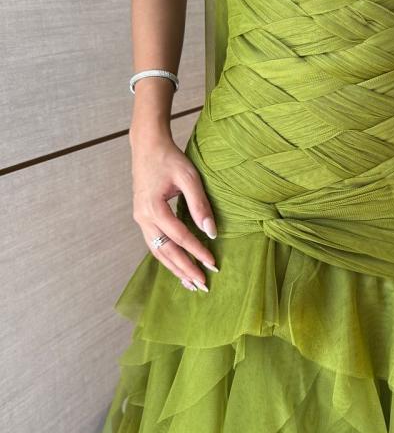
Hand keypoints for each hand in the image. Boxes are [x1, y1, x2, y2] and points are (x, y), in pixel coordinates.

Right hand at [129, 128, 218, 292]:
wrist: (147, 146)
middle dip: (185, 269)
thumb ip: (200, 204)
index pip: (180, 237)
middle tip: (203, 285)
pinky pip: (154, 244)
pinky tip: (178, 266)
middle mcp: (143, 218)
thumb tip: (211, 232)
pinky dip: (167, 258)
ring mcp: (140, 219)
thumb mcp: (189, 178)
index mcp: (153, 208)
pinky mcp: (143, 218)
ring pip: (157, 251)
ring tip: (190, 284)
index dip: (197, 252)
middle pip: (165, 251)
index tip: (213, 264)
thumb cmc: (169, 159)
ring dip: (174, 268)